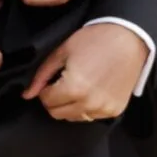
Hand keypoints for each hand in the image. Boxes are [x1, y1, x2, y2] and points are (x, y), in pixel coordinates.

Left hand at [24, 23, 147, 121]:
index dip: (45, 90)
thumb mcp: (63, 52)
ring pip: (74, 117)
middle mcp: (89, 103)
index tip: (51, 80)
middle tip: (63, 83)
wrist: (129, 38)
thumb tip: (27, 94)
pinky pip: (92, 116)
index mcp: (74, 88)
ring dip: (71, 105)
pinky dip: (88, 107)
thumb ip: (42, 75)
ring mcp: (104, 109)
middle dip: (55, 99)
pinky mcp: (115, 111)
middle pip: (58, 113)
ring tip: (79, 85)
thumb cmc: (96, 40)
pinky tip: (93, 90)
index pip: (46, 101)